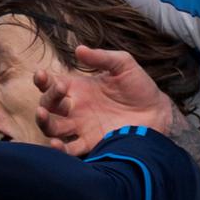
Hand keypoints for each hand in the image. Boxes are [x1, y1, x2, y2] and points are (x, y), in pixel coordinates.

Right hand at [35, 46, 174, 156]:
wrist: (158, 112)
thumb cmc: (140, 86)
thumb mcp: (123, 64)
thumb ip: (102, 57)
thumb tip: (79, 49)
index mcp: (79, 88)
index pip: (52, 84)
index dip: (42, 80)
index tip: (41, 75)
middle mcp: (76, 108)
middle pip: (49, 106)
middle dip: (46, 98)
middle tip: (58, 91)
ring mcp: (82, 127)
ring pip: (53, 128)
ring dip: (43, 122)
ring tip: (43, 115)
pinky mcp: (91, 144)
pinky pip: (70, 149)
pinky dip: (59, 149)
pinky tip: (55, 143)